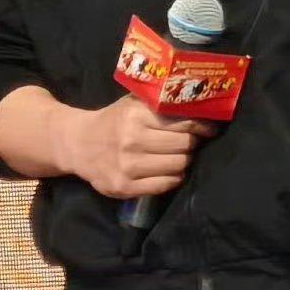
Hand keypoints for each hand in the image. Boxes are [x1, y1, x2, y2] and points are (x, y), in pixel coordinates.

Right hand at [61, 95, 215, 198]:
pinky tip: (170, 171)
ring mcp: (127, 166)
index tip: (211, 128)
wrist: (78, 144)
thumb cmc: (113, 121)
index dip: (203, 126)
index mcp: (136, 115)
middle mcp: (131, 140)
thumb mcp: (132, 104)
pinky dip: (173, 178)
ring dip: (184, 161)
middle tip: (193, 142)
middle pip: (184, 145)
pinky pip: (165, 185)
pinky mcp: (124, 187)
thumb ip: (160, 103)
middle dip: (193, 143)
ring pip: (178, 165)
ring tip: (179, 155)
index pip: (183, 123)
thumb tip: (200, 104)